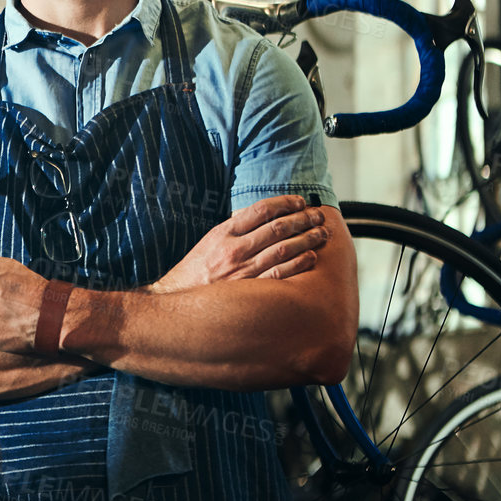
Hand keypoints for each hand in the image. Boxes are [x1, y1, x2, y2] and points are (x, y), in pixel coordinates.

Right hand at [152, 195, 328, 292]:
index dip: (284, 202)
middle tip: (318, 215)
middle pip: (277, 227)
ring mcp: (243, 270)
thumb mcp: (210, 241)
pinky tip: (311, 257)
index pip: (260, 210)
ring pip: (283, 249)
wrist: (178, 299)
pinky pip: (281, 273)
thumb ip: (235, 229)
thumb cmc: (196, 270)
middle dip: (303, 218)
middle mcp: (234, 250)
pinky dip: (299, 263)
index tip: (299, 201)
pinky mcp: (250, 290)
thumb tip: (263, 215)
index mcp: (223, 233)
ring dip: (307, 239)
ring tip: (321, 233)